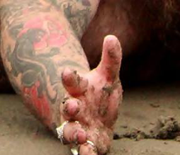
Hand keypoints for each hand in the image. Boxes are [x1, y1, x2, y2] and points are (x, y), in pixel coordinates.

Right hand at [57, 35, 121, 154]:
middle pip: (67, 108)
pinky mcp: (87, 143)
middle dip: (69, 107)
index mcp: (79, 90)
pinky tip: (88, 154)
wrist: (94, 118)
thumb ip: (111, 59)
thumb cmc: (98, 95)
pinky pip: (83, 150)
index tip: (66, 72)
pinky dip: (85, 153)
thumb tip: (112, 37)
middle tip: (72, 105)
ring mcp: (78, 126)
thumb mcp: (108, 76)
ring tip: (80, 134)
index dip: (69, 77)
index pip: (72, 81)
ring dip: (73, 133)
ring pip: (70, 131)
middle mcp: (75, 109)